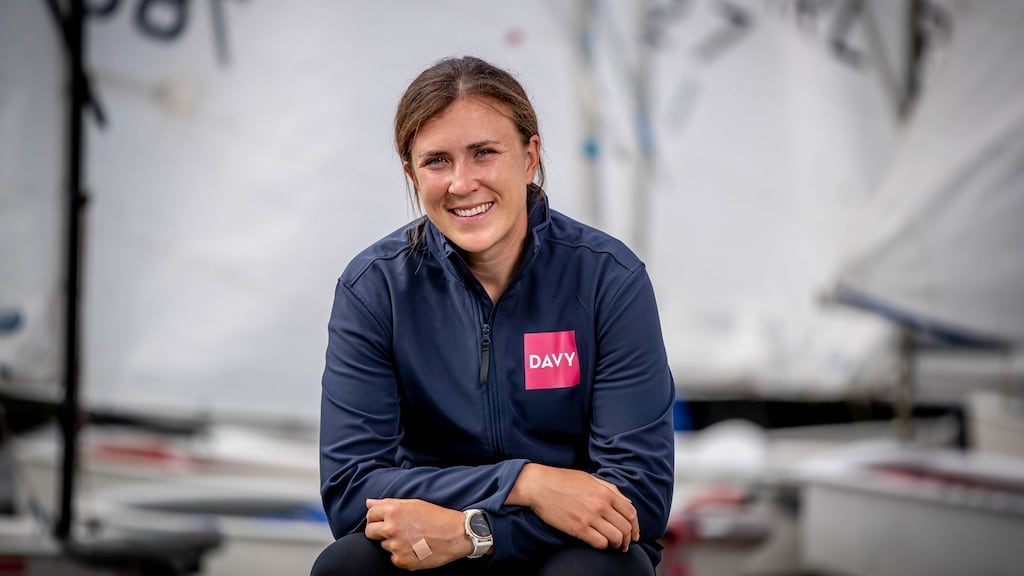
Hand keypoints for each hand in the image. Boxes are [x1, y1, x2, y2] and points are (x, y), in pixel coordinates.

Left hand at [364, 498, 471, 569]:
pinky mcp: (401, 561)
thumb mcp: (413, 504)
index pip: (370, 514)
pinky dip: (402, 555)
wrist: (456, 534)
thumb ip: (388, 503)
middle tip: (394, 532)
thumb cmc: (437, 517)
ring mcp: (395, 546)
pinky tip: (415, 549)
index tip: (382, 520)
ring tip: (412, 539)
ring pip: (384, 546)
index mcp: (393, 511)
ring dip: (392, 544)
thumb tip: (369, 502)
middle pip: (370, 532)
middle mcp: (391, 528)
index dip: (375, 517)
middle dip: (378, 532)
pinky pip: (394, 559)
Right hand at [506, 464, 638, 550]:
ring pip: (616, 537)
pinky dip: (603, 546)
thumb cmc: (562, 480)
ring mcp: (590, 517)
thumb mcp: (589, 478)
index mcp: (605, 492)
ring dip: (617, 544)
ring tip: (614, 546)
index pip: (630, 513)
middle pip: (625, 527)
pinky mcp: (578, 528)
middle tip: (624, 544)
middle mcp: (601, 505)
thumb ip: (610, 489)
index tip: (633, 533)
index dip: (635, 526)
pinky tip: (600, 543)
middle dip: (628, 539)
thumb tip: (627, 502)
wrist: (538, 485)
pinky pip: (600, 543)